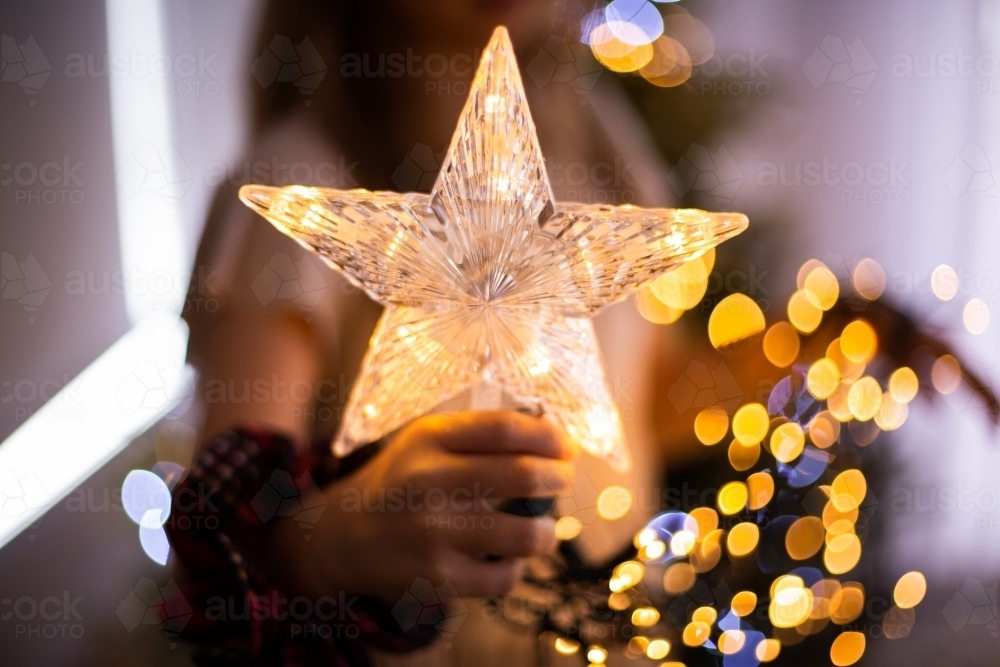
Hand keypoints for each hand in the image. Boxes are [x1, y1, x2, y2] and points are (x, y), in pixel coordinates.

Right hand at [269, 410, 576, 600]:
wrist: (344, 538)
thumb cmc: (401, 481)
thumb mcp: (426, 441)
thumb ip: (479, 435)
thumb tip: (554, 439)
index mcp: (430, 439)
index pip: (505, 429)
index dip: (549, 436)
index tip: (566, 446)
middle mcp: (430, 482)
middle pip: (524, 476)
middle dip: (559, 477)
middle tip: (563, 479)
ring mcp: (433, 533)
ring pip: (526, 534)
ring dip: (548, 530)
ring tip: (544, 528)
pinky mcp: (438, 578)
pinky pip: (506, 576)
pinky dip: (518, 567)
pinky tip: (508, 557)